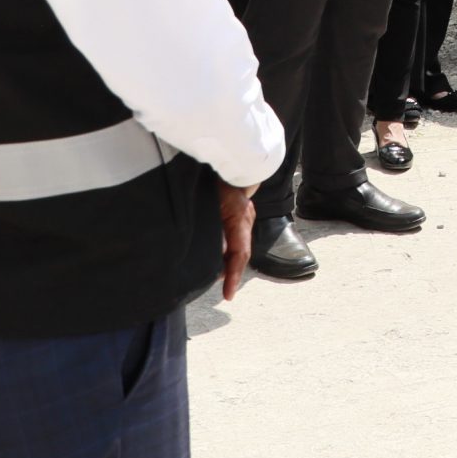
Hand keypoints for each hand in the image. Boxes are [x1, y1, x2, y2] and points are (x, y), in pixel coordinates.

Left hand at [217, 183, 255, 300]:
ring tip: (215, 275)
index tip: (228, 295)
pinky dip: (227, 251)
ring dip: (227, 261)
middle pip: (240, 253)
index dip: (234, 276)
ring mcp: (244, 218)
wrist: (230, 162)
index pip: (240, 253)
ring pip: (238, 246)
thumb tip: (217, 254)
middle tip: (223, 289)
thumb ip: (214, 230)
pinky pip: (236, 238)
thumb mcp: (210, 204)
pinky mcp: (238, 216)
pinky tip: (217, 256)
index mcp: (240, 219)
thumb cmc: (216, 180)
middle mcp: (246, 220)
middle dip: (230, 272)